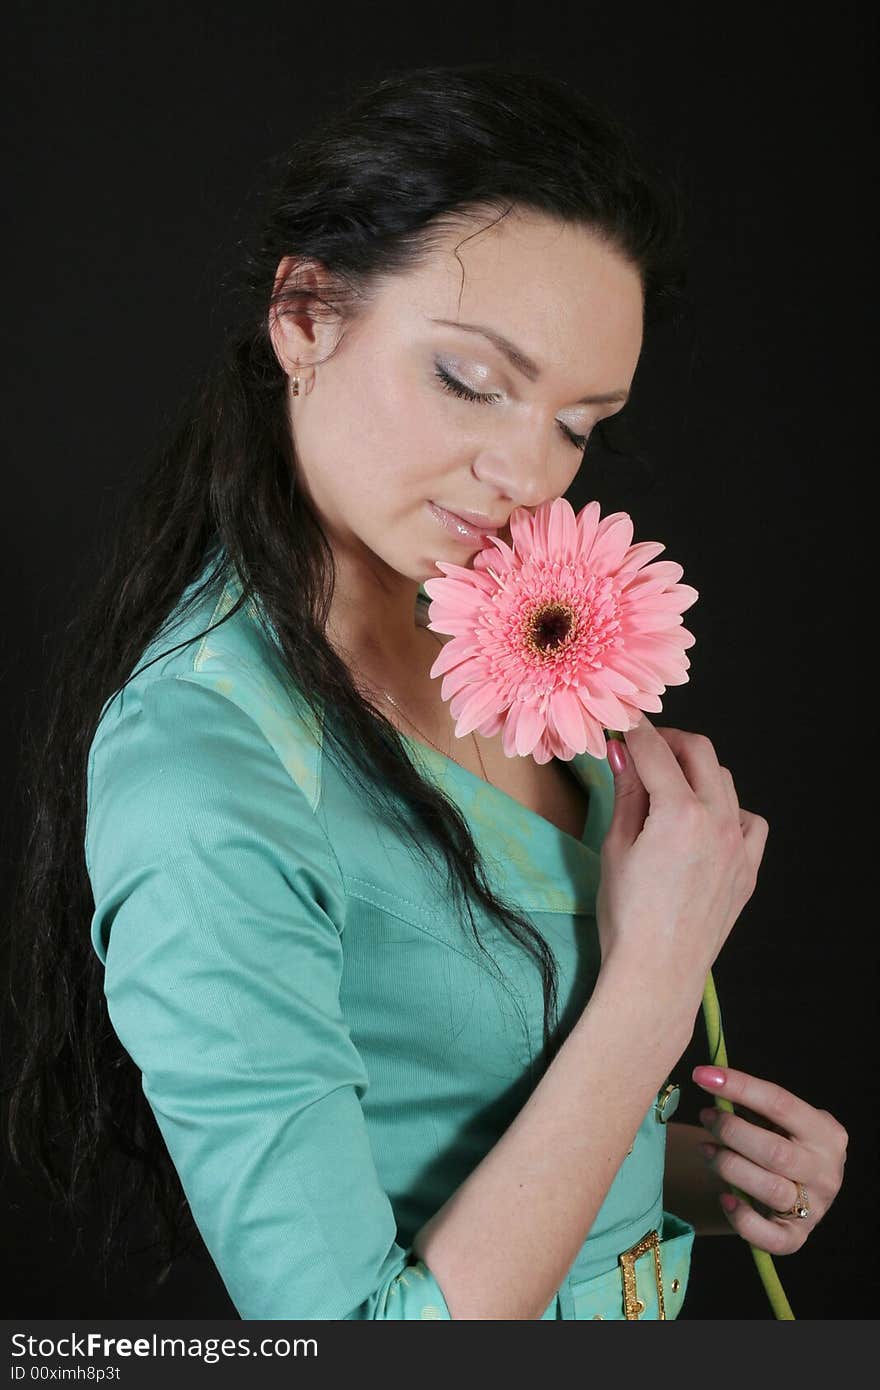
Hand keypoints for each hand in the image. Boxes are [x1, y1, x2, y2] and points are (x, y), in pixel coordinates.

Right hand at [598, 719, 768, 1008]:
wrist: (656, 971)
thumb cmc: (627, 916)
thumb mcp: (615, 847)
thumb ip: (626, 793)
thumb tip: (624, 753)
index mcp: (679, 812)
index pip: (655, 750)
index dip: (634, 733)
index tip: (622, 729)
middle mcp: (717, 820)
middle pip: (699, 751)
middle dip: (670, 740)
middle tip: (645, 747)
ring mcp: (739, 844)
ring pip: (725, 781)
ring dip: (698, 771)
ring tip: (669, 784)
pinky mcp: (749, 868)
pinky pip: (750, 820)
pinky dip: (729, 810)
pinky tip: (706, 822)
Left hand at [693, 1064, 847, 1253]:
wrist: (799, 1190)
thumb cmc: (781, 1143)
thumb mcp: (779, 1122)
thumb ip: (753, 1106)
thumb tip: (711, 1079)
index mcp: (826, 1133)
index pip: (781, 1103)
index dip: (740, 1086)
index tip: (704, 1075)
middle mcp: (827, 1171)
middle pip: (775, 1151)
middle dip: (731, 1131)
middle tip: (705, 1116)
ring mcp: (815, 1208)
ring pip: (770, 1189)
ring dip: (728, 1166)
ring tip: (705, 1150)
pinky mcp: (797, 1238)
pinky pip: (768, 1235)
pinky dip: (741, 1217)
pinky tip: (725, 1197)